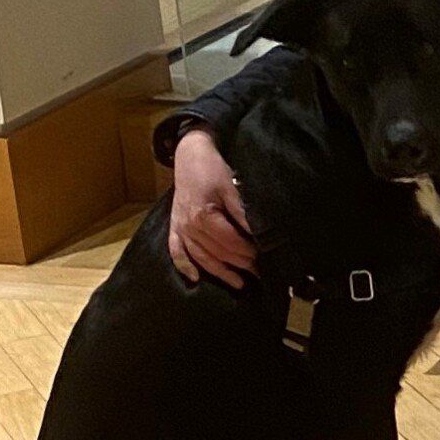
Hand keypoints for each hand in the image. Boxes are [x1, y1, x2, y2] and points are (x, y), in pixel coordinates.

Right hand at [169, 129, 256, 288]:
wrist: (189, 156)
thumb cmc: (212, 169)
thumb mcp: (232, 187)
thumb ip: (243, 213)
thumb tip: (260, 235)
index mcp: (204, 217)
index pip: (230, 243)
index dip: (248, 253)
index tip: (265, 259)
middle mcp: (190, 227)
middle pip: (218, 253)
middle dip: (240, 265)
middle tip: (259, 274)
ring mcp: (180, 229)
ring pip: (201, 258)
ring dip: (219, 273)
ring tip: (239, 284)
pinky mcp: (174, 227)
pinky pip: (176, 252)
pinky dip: (184, 266)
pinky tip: (194, 279)